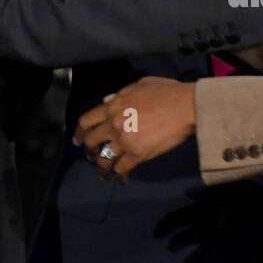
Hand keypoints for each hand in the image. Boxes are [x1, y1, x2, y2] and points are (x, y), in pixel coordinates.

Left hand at [73, 77, 196, 180]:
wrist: (185, 106)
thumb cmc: (166, 92)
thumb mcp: (140, 84)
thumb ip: (120, 93)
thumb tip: (107, 100)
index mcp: (112, 106)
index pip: (86, 120)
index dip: (79, 132)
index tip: (78, 140)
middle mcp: (113, 125)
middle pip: (91, 141)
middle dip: (89, 150)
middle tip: (91, 156)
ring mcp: (124, 141)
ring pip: (104, 159)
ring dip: (102, 167)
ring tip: (104, 172)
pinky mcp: (137, 154)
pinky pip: (121, 168)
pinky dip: (119, 175)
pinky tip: (121, 178)